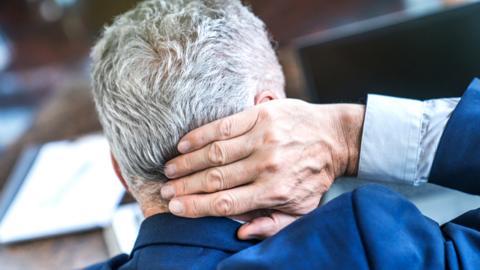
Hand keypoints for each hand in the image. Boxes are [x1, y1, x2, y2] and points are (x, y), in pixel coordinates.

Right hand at [161, 99, 363, 238]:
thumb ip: (272, 224)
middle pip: (214, 179)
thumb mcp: (301, 209)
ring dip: (187, 163)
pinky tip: (183, 144)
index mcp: (274, 191)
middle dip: (184, 187)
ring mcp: (263, 138)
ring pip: (214, 153)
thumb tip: (240, 232)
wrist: (335, 137)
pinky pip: (224, 126)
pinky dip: (200, 136)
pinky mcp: (261, 115)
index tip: (175, 208)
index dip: (196, 207)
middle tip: (165, 191)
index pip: (225, 203)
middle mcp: (266, 165)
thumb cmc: (314, 175)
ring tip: (169, 170)